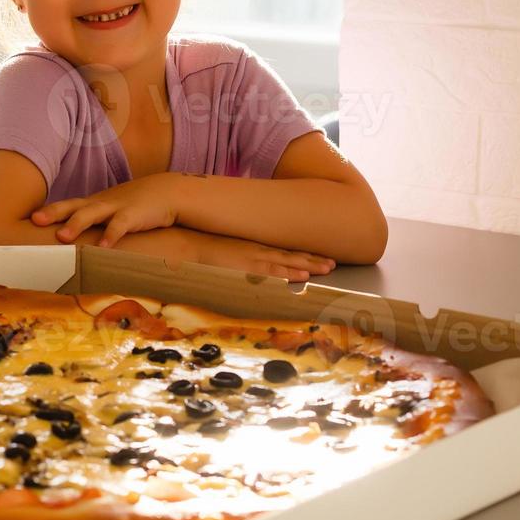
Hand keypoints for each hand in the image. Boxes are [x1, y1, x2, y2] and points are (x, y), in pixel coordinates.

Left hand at [30, 174, 178, 246]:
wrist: (166, 192)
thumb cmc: (132, 206)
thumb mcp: (109, 212)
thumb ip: (91, 224)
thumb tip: (69, 244)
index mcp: (91, 203)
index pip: (65, 206)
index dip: (47, 211)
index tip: (27, 219)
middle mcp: (99, 203)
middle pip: (72, 206)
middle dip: (53, 213)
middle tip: (35, 220)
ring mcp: (115, 207)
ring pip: (92, 214)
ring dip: (76, 224)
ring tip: (62, 237)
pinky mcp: (133, 214)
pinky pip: (120, 225)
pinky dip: (110, 235)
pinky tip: (103, 247)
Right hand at [185, 229, 335, 281]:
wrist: (186, 244)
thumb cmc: (201, 248)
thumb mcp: (223, 250)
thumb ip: (235, 257)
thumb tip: (240, 265)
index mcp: (252, 247)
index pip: (282, 252)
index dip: (302, 256)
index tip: (319, 258)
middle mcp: (256, 250)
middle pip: (290, 256)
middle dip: (313, 259)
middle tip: (333, 263)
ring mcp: (253, 258)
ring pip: (287, 262)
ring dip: (308, 265)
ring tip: (328, 268)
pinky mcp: (246, 266)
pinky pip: (272, 271)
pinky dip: (288, 273)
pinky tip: (302, 276)